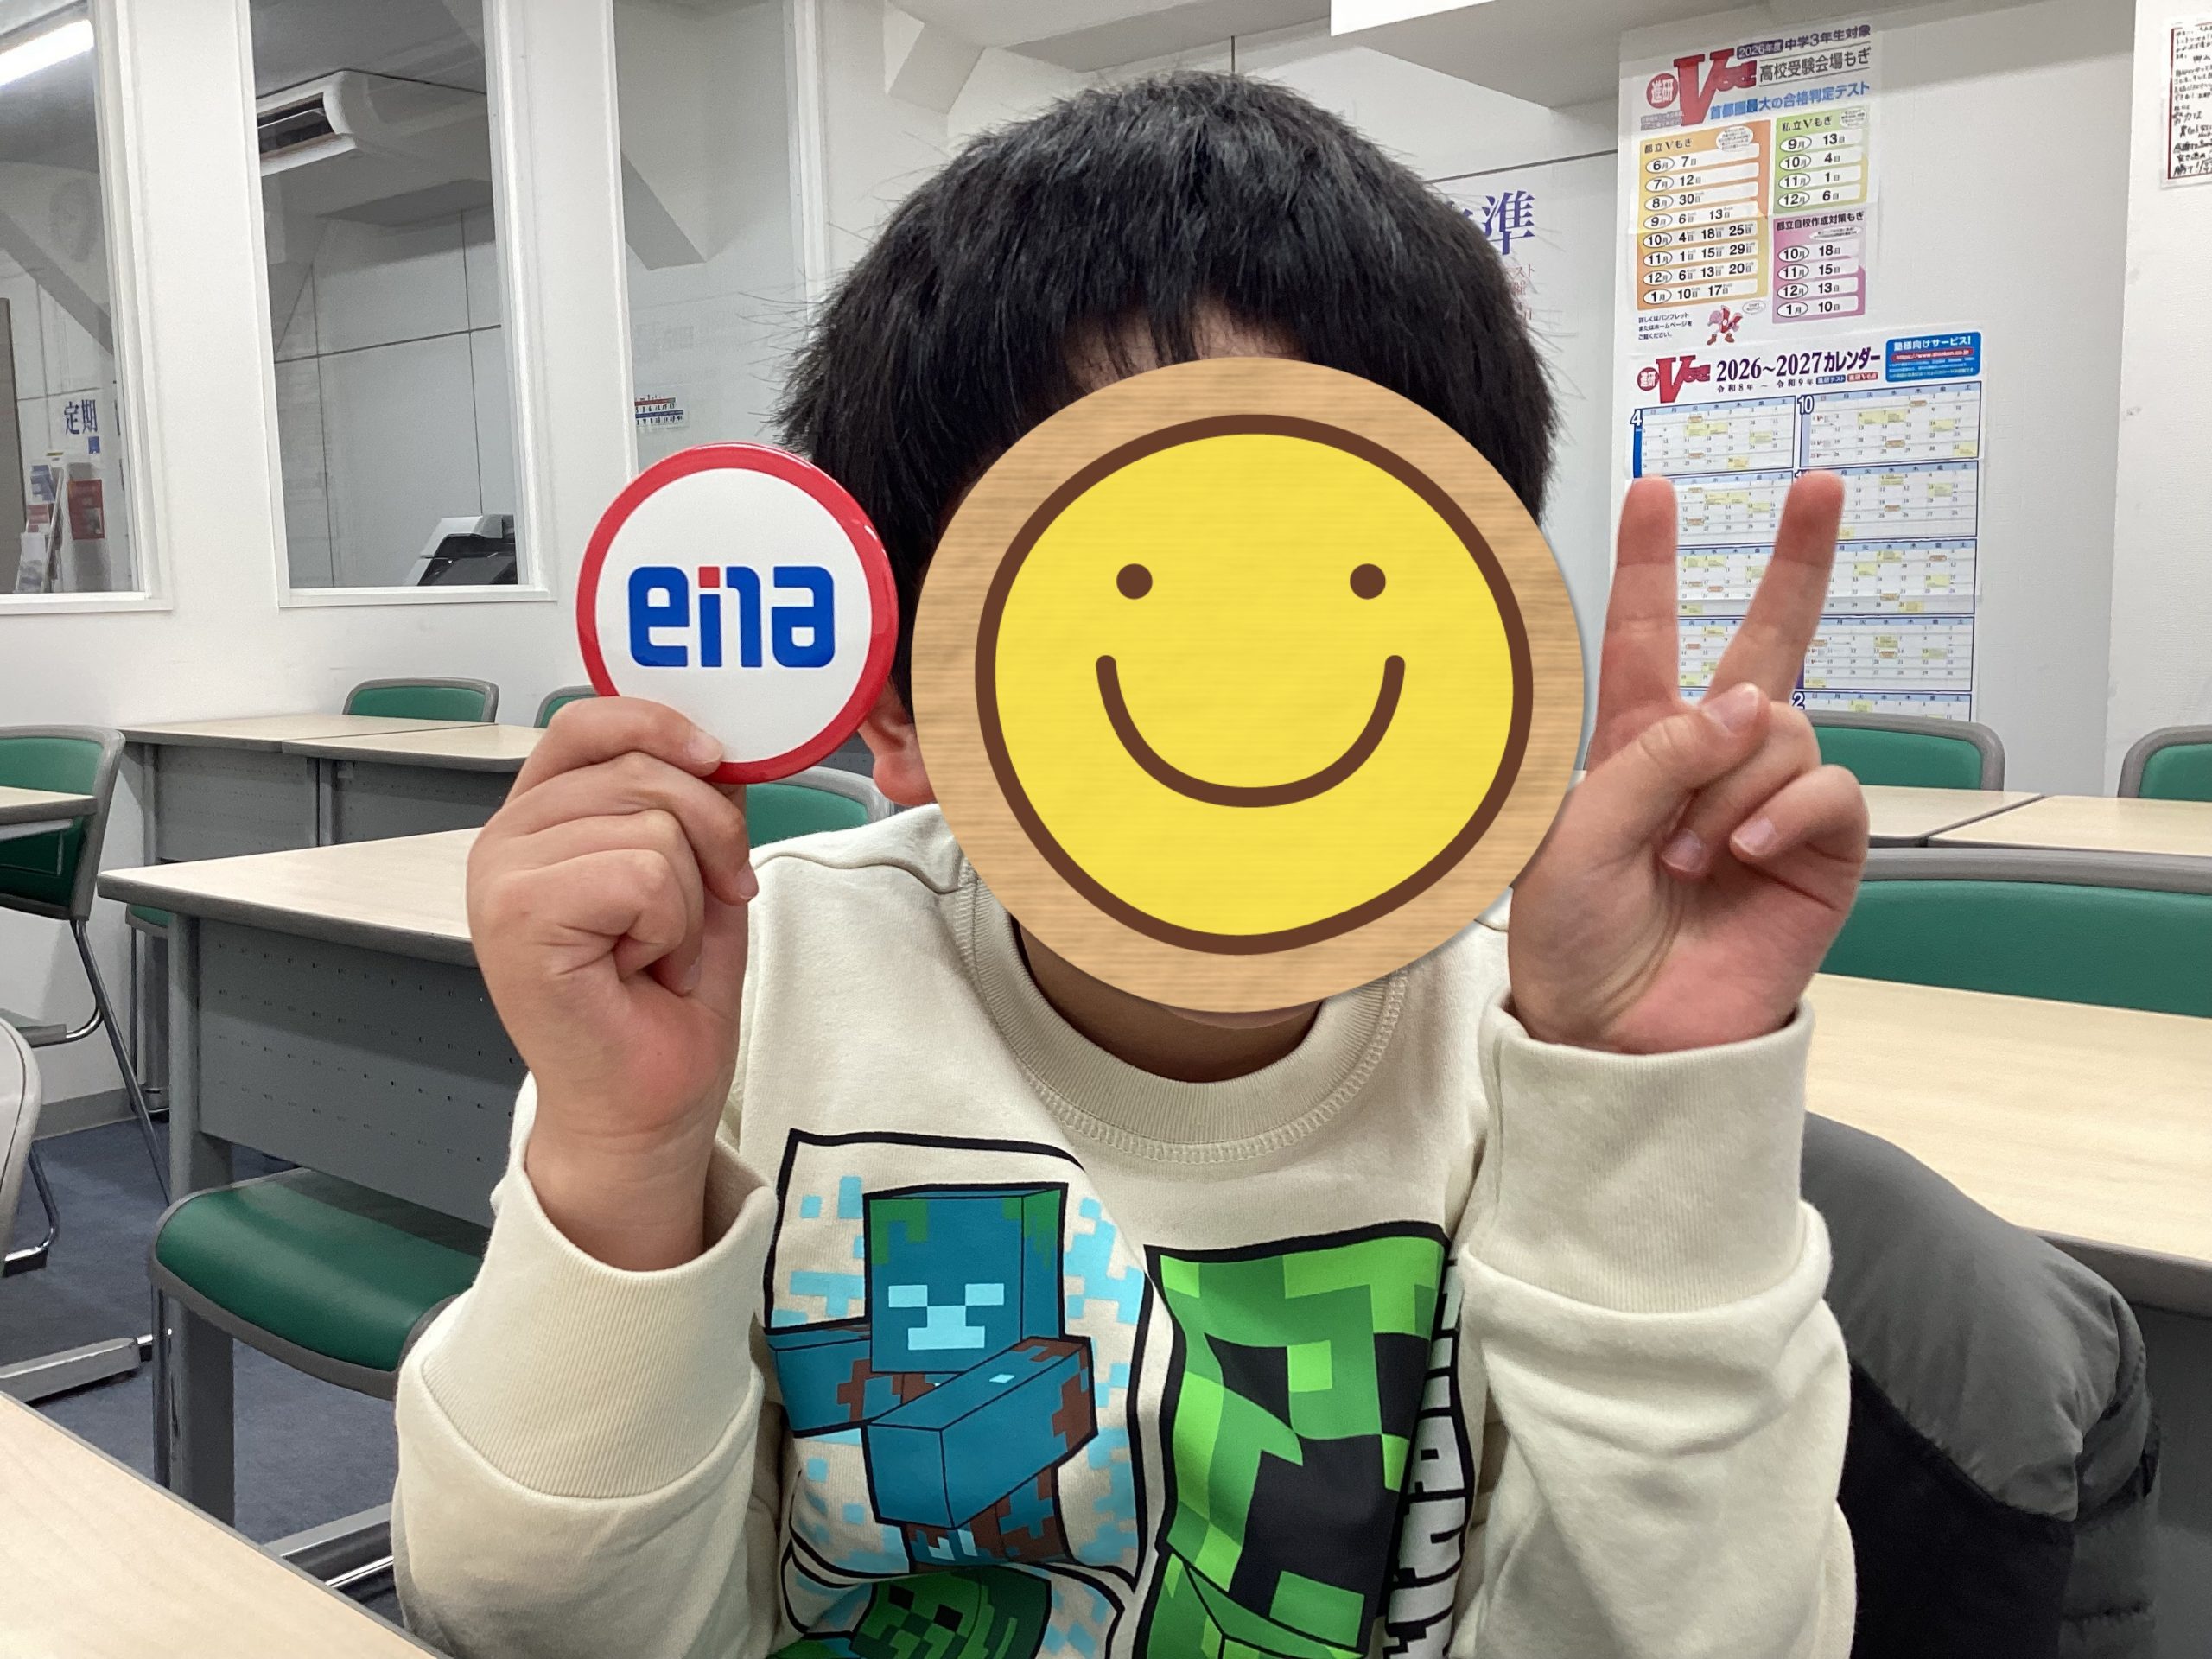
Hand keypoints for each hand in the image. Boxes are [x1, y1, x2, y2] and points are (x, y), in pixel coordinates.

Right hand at [467, 698, 753, 1266]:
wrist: (644, 1105)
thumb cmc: (660, 1005)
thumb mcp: (693, 878)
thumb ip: (692, 806)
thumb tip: (719, 750)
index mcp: (540, 818)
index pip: (592, 722)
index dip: (663, 726)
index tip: (718, 761)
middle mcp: (507, 837)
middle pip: (644, 769)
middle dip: (708, 839)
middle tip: (694, 914)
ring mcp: (502, 874)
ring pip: (653, 825)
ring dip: (685, 901)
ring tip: (655, 954)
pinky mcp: (516, 913)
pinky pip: (641, 873)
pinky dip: (668, 928)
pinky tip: (640, 970)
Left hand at [1508, 473, 1867, 1052]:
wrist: (1614, 1037)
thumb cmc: (1573, 944)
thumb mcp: (1578, 836)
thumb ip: (1653, 757)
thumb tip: (1746, 702)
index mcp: (1632, 747)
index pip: (1644, 637)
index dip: (1649, 565)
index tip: (1653, 491)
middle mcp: (1706, 763)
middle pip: (1764, 644)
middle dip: (1795, 562)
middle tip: (1819, 485)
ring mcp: (1766, 805)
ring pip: (1783, 729)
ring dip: (1730, 786)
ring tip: (1686, 857)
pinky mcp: (1818, 855)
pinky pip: (1824, 792)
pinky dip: (1781, 813)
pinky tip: (1741, 855)